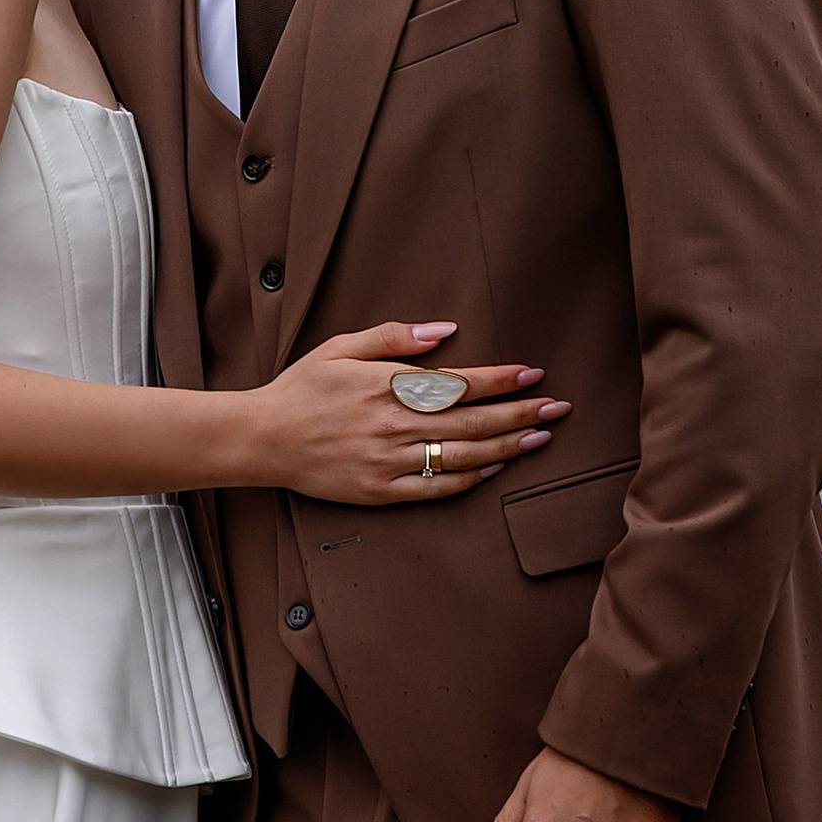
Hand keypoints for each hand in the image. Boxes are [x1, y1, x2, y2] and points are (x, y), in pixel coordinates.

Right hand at [259, 319, 567, 506]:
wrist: (264, 439)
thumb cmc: (303, 387)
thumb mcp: (342, 346)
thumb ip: (394, 336)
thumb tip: (445, 330)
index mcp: (387, 385)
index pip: (460, 383)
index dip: (501, 379)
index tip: (533, 374)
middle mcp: (394, 425)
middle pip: (472, 421)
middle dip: (520, 413)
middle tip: (557, 407)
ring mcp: (390, 462)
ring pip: (463, 455)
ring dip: (508, 446)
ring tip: (540, 437)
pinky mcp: (382, 491)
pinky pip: (436, 487)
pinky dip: (471, 477)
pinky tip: (496, 467)